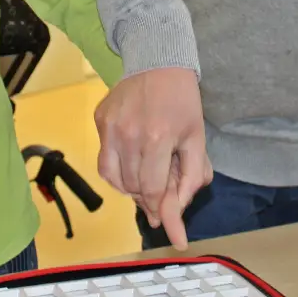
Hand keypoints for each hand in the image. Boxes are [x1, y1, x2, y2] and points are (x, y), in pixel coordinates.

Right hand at [94, 67, 213, 249]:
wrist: (158, 60)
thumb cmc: (182, 99)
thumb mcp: (197, 137)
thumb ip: (191, 176)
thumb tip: (177, 211)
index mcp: (157, 138)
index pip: (155, 190)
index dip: (165, 214)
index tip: (175, 236)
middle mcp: (129, 135)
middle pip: (135, 188)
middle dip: (151, 199)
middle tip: (163, 197)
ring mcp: (110, 128)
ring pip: (116, 179)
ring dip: (133, 188)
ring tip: (147, 179)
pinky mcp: (100, 121)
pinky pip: (104, 162)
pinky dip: (117, 174)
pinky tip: (131, 168)